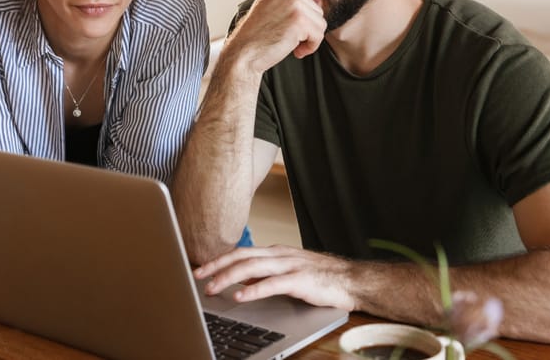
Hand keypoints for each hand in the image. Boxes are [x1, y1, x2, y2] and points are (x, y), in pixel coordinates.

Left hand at [193, 244, 355, 310]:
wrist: (351, 280)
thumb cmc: (321, 277)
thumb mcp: (289, 271)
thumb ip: (267, 274)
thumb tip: (243, 281)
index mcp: (276, 252)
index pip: (241, 253)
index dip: (219, 260)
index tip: (201, 269)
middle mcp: (279, 255)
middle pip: (241, 257)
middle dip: (216, 266)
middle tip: (197, 276)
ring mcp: (289, 266)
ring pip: (252, 268)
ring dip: (228, 278)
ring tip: (212, 288)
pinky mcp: (300, 280)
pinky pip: (272, 284)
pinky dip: (253, 290)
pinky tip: (240, 297)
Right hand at [226, 0, 326, 73]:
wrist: (243, 52)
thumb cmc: (259, 34)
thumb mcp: (276, 8)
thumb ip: (295, 2)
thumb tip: (321, 0)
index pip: (308, 1)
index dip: (299, 20)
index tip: (283, 26)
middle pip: (317, 11)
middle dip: (305, 29)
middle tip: (285, 36)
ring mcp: (294, 3)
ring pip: (320, 24)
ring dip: (308, 39)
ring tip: (289, 42)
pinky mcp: (300, 20)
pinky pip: (319, 35)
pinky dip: (310, 47)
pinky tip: (294, 50)